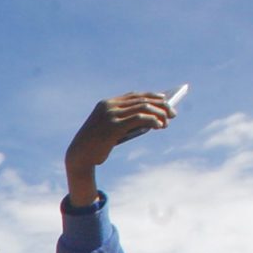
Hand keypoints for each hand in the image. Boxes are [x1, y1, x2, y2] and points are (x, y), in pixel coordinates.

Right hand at [64, 92, 176, 207]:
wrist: (79, 157)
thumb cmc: (95, 145)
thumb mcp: (110, 130)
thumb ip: (125, 121)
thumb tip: (151, 120)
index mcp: (106, 104)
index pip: (135, 95)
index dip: (152, 96)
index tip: (165, 100)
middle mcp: (109, 106)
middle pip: (142, 100)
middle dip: (160, 105)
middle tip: (173, 113)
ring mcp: (111, 115)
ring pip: (143, 108)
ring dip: (159, 114)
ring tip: (167, 122)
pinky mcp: (114, 126)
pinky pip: (139, 119)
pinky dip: (152, 121)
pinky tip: (159, 126)